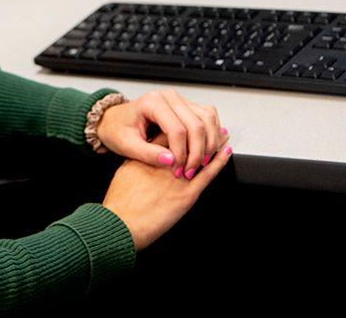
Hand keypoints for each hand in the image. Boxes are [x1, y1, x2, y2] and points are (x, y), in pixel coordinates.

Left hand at [95, 88, 227, 178]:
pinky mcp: (187, 106)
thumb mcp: (126, 145)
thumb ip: (148, 154)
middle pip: (196, 124)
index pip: (177, 129)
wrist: (115, 120)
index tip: (177, 170)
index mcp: (152, 102)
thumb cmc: (118, 129)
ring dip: (208, 144)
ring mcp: (180, 100)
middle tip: (190, 171)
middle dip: (197, 152)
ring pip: (207, 119)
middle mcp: (169, 97)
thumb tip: (171, 161)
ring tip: (199, 163)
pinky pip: (208, 117)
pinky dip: (211, 135)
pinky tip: (205, 151)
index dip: (181, 153)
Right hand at [101, 128, 232, 251]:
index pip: (168, 134)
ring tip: (221, 132)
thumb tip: (145, 153)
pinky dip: (219, 162)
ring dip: (212, 142)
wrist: (122, 225)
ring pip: (200, 154)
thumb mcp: (124, 171)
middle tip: (208, 123)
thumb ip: (138, 159)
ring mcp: (178, 178)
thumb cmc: (120, 203)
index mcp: (149, 155)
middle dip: (198, 132)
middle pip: (186, 141)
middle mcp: (165, 163)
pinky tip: (225, 151)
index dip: (180, 126)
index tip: (187, 120)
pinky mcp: (187, 195)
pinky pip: (207, 174)